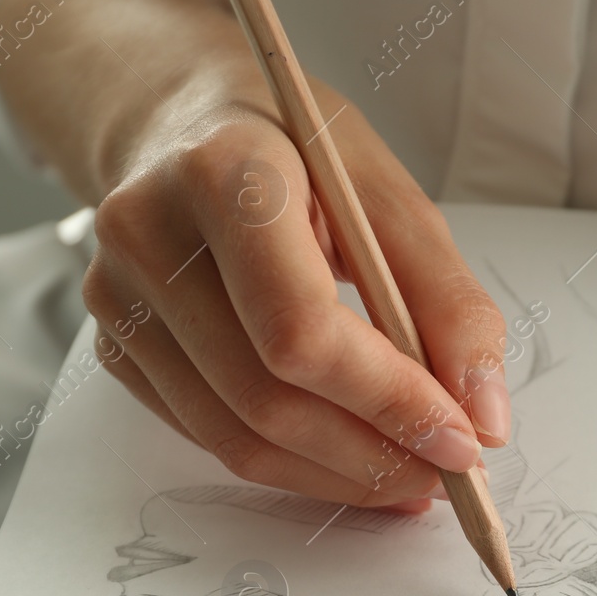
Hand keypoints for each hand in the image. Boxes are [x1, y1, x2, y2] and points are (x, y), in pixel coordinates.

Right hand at [0, 0, 509, 510]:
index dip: (388, 400)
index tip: (461, 440)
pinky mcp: (113, 345)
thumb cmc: (293, 149)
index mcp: (224, 174)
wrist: (182, 120)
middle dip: (371, 453)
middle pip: (265, 397)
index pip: (300, 329)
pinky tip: (347, 454)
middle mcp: (149, 237)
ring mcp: (117, 298)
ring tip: (407, 473)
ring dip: (335, 474)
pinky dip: (290, 462)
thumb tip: (483, 418)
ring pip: (234, 436)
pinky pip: (208, 436)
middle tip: (446, 471)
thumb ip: (448, 303)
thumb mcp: (389, 196)